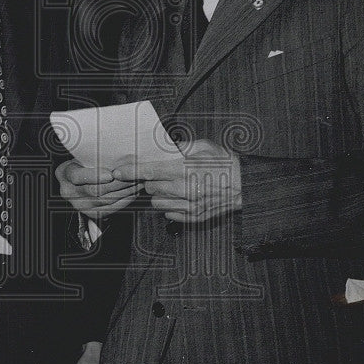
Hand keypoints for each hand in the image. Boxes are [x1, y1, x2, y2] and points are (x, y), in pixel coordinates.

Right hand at [56, 158, 141, 219]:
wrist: (79, 180)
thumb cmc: (84, 162)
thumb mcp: (83, 155)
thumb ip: (94, 155)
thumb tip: (118, 151)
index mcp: (64, 173)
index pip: (77, 176)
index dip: (95, 176)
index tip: (111, 174)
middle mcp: (69, 192)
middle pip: (96, 190)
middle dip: (118, 183)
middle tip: (134, 174)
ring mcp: (81, 205)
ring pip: (106, 200)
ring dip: (126, 190)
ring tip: (139, 180)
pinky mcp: (92, 213)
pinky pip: (112, 208)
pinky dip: (126, 199)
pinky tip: (134, 190)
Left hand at [112, 140, 241, 224]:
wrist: (246, 186)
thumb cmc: (226, 163)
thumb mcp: (204, 146)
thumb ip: (180, 147)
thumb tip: (162, 147)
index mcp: (185, 169)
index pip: (148, 171)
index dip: (130, 171)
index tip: (118, 172)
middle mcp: (184, 189)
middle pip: (151, 187)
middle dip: (152, 180)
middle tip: (164, 174)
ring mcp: (189, 206)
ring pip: (158, 203)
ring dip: (160, 194)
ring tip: (174, 186)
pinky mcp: (193, 217)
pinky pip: (170, 214)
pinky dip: (172, 206)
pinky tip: (183, 197)